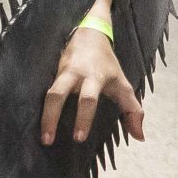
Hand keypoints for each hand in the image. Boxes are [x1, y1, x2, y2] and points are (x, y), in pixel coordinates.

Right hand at [41, 23, 143, 145]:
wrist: (90, 36)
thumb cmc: (108, 66)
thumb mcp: (124, 85)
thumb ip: (133, 110)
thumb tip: (139, 137)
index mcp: (94, 78)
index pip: (88, 99)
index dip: (83, 118)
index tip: (79, 138)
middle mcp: (74, 75)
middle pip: (58, 94)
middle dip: (52, 117)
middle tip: (49, 141)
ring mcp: (60, 74)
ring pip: (47, 94)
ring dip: (44, 117)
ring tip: (44, 138)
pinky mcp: (51, 74)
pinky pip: (42, 93)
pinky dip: (40, 109)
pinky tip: (38, 126)